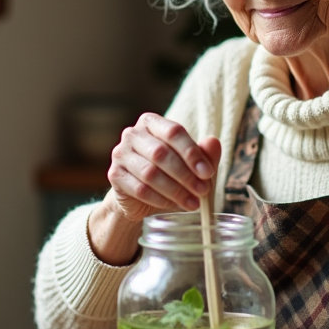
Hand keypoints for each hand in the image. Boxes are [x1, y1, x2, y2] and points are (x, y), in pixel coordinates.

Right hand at [87, 114, 219, 264]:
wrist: (141, 197)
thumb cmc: (170, 174)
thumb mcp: (191, 164)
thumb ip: (204, 153)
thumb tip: (213, 142)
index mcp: (152, 123)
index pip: (174, 131)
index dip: (192, 153)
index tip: (208, 173)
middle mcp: (132, 134)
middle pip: (161, 153)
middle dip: (185, 175)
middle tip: (202, 191)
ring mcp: (120, 154)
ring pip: (150, 173)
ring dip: (175, 190)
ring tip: (192, 203)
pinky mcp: (114, 176)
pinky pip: (140, 189)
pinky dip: (160, 199)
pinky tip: (173, 206)